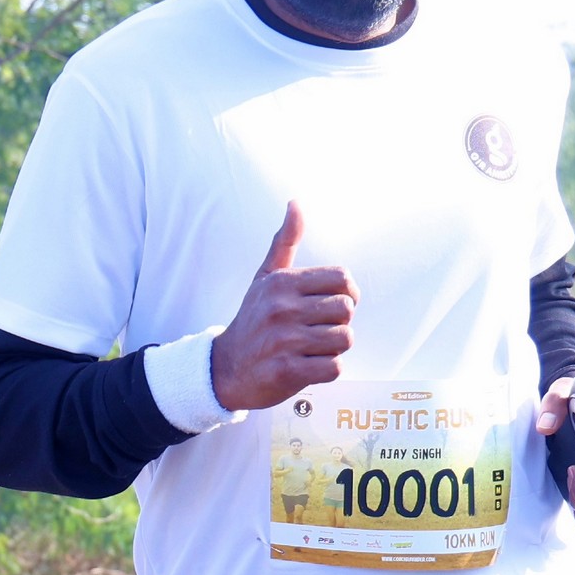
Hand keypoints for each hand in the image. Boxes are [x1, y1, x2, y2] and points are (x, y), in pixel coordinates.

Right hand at [209, 202, 356, 410]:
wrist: (226, 369)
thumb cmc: (254, 319)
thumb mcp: (266, 277)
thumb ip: (285, 242)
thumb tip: (295, 203)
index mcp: (282, 283)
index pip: (343, 279)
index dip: (347, 294)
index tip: (332, 305)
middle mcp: (282, 308)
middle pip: (346, 310)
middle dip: (338, 322)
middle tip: (317, 329)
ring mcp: (284, 341)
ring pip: (344, 339)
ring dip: (333, 347)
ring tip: (311, 348)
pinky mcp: (288, 372)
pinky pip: (334, 367)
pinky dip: (327, 369)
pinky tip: (307, 365)